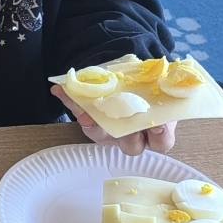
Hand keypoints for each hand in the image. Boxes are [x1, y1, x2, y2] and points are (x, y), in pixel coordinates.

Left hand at [51, 83, 176, 155]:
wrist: (134, 77)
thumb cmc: (152, 86)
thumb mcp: (159, 85)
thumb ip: (161, 83)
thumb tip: (156, 76)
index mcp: (156, 129)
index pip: (161, 142)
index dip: (160, 136)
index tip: (156, 125)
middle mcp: (133, 136)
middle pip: (131, 147)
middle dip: (126, 136)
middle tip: (124, 122)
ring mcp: (112, 132)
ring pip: (101, 135)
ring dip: (92, 123)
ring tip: (85, 113)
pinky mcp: (93, 124)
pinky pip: (82, 115)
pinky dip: (71, 101)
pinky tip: (61, 90)